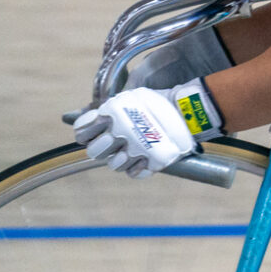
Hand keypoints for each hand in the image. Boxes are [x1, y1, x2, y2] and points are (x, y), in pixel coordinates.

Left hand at [72, 87, 197, 178]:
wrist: (188, 110)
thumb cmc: (158, 102)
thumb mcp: (130, 98)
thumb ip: (112, 109)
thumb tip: (96, 116)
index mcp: (111, 116)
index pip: (82, 133)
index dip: (85, 135)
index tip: (95, 134)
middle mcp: (120, 134)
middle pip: (95, 152)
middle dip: (102, 148)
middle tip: (114, 143)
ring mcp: (136, 150)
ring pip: (114, 165)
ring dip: (121, 159)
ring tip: (133, 151)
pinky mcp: (153, 162)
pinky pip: (134, 173)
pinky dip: (137, 169)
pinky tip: (142, 160)